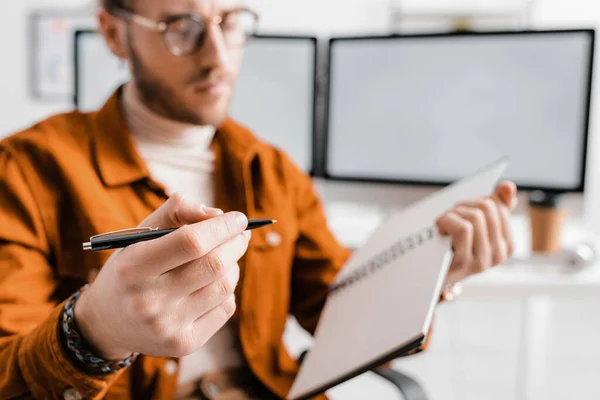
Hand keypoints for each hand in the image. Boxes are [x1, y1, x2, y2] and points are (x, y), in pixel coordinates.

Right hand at [75, 193, 249, 359]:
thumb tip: (219, 215)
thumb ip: (176, 211)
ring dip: (233, 266)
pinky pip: (225, 309)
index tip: (239, 218)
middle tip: (240, 234)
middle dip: (235, 243)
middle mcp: (148, 301)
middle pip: (214, 265)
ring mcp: (167, 327)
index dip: (222, 227)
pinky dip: (227, 290)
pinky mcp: (183, 345)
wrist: (107, 323)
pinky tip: (213, 284)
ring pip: (224, 287)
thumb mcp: (140, 233)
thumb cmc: (132, 267)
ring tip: (225, 257)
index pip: (191, 242)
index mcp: (133, 268)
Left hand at [436, 181, 517, 284]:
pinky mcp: (466, 263)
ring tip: (444, 225)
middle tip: (450, 216)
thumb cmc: (450, 245)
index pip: (498, 205)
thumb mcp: (474, 224)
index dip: (474, 201)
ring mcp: (484, 261)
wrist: (427, 273)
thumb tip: (508, 186)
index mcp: (507, 243)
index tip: (461, 212)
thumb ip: (496, 205)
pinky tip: (439, 230)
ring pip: (475, 216)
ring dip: (452, 214)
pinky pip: (463, 228)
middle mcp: (500, 254)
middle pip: (486, 207)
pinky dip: (447, 222)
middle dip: (463, 205)